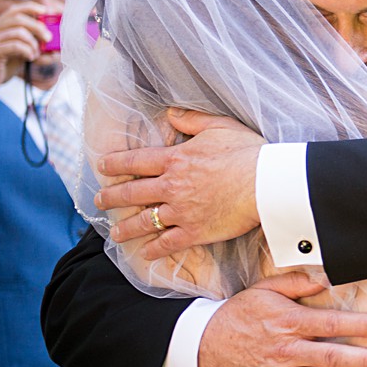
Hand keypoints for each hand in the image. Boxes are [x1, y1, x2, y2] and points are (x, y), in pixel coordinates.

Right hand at [0, 3, 52, 94]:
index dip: (30, 7)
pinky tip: (30, 58)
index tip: (44, 11)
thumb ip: (31, 45)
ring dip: (33, 43)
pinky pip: (15, 46)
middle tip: (48, 38)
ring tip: (35, 54)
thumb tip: (53, 47)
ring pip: (19, 32)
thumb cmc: (1, 66)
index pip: (13, 10)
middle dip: (38, 27)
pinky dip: (28, 50)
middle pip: (18, 19)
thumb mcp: (18, 53)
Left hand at [97, 109, 264, 256]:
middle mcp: (171, 186)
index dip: (115, 163)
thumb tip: (171, 113)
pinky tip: (145, 252)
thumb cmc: (248, 152)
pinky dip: (154, 249)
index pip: (136, 161)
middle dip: (111, 197)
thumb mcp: (220, 126)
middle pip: (132, 192)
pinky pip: (168, 243)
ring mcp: (181, 211)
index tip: (103, 166)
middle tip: (99, 202)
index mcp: (175, 159)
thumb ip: (192, 120)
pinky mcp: (195, 231)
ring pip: (144, 221)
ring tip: (115, 233)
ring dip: (126, 228)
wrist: (267, 183)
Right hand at [197, 272, 366, 366]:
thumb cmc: (239, 316)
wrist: (204, 346)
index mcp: (289, 322)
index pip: (329, 323)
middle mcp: (287, 350)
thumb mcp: (265, 290)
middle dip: (363, 360)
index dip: (357, 324)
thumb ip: (297, 283)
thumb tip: (327, 276)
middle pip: (330, 355)